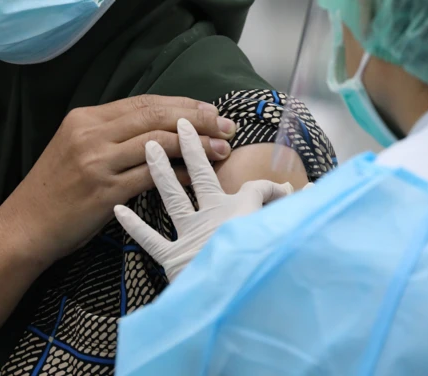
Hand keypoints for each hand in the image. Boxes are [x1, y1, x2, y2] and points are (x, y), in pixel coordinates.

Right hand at [0, 96, 236, 268]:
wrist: (23, 227)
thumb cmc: (55, 191)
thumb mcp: (75, 148)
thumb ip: (110, 134)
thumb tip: (158, 126)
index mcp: (85, 118)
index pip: (144, 102)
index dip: (182, 104)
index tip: (210, 110)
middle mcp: (90, 134)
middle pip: (155, 115)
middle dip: (197, 118)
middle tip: (227, 124)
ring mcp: (97, 162)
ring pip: (158, 143)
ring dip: (196, 144)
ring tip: (222, 148)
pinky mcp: (104, 191)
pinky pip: (153, 177)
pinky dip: (181, 173)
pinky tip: (200, 175)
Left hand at [114, 119, 293, 280]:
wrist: (239, 302)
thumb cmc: (263, 269)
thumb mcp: (284, 238)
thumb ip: (292, 214)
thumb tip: (308, 195)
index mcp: (244, 212)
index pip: (257, 189)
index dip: (269, 186)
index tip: (278, 186)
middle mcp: (216, 217)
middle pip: (203, 176)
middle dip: (192, 147)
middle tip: (183, 124)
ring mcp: (193, 236)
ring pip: (173, 198)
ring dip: (161, 172)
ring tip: (149, 147)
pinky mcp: (175, 259)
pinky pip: (151, 240)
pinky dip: (135, 226)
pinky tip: (118, 210)